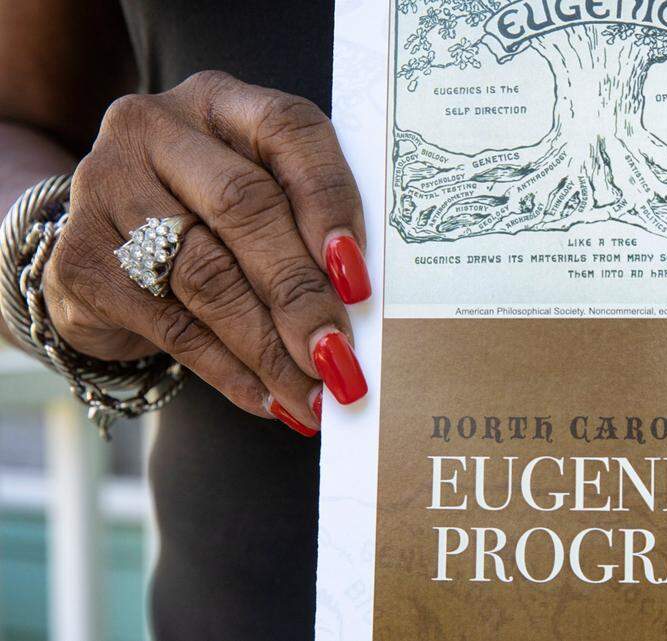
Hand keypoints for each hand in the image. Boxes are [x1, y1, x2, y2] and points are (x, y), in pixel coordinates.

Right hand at [42, 71, 371, 436]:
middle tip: (340, 354)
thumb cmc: (213, 220)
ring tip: (313, 392)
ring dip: (269, 346)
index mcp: (221, 101)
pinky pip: (171, 326)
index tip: (359, 274)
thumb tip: (364, 302)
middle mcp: (156, 130)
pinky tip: (269, 398)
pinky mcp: (81, 259)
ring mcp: (106, 188)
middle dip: (300, 291)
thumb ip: (308, 226)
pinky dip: (230, 371)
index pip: (288, 129)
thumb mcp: (262, 197)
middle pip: (242, 207)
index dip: (329, 200)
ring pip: (205, 275)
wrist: (111, 249)